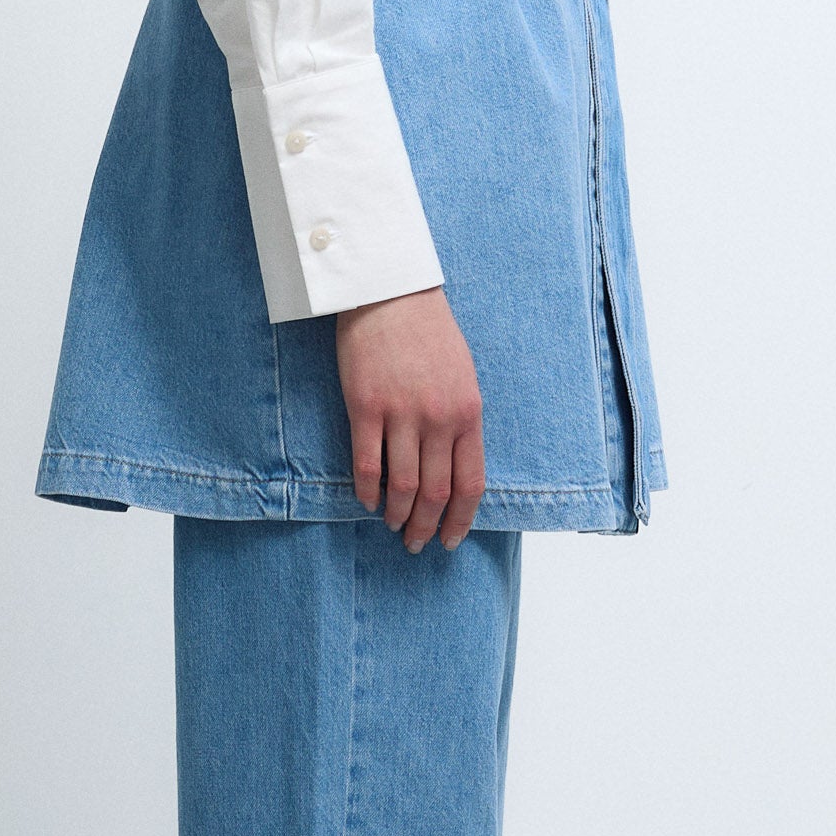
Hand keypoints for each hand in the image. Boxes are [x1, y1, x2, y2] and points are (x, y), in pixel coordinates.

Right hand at [334, 287, 484, 551]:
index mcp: (468, 412)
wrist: (391, 291)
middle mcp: (439, 418)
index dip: (460, 519)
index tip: (451, 539)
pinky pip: (367, 463)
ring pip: (402, 485)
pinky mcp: (365, 406)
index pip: (470, 482)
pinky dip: (367, 490)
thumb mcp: (463, 376)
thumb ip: (461, 420)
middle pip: (436, 492)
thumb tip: (454, 465)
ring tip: (392, 525)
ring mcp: (402, 413)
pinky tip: (368, 500)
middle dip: (427, 527)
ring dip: (397, 514)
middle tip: (416, 543)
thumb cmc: (428, 331)